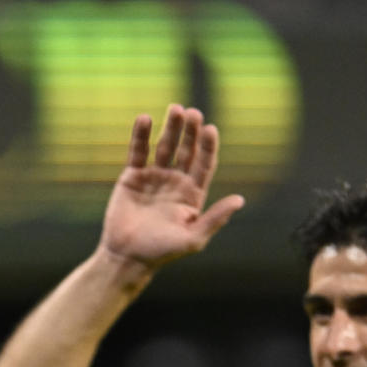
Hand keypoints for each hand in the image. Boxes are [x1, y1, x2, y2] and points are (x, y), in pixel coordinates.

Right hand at [99, 104, 245, 271]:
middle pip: (187, 150)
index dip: (208, 146)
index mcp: (192, 194)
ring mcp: (154, 177)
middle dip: (191, 132)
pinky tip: (145, 118)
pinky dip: (140, 135)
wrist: (127, 257)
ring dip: (171, 127)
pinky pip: (138, 151)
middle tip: (194, 113)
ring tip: (175, 109)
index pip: (204, 164)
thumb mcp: (193, 239)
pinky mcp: (132, 176)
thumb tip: (240, 200)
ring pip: (165, 146)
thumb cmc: (162, 252)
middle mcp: (175, 182)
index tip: (210, 130)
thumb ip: (215, 219)